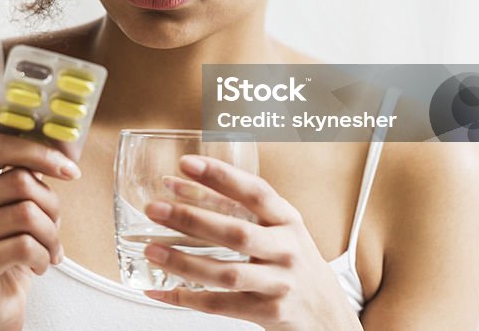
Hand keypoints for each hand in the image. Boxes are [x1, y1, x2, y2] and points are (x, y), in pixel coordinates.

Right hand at [0, 134, 80, 330]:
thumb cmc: (7, 249)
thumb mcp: (13, 206)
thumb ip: (26, 176)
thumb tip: (62, 149)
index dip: (39, 152)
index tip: (70, 170)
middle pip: (19, 181)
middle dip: (51, 205)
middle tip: (54, 226)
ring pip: (27, 214)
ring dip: (51, 235)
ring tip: (48, 249)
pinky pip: (25, 246)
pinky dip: (43, 257)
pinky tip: (38, 266)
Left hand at [141, 155, 361, 330]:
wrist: (327, 315)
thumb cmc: (292, 261)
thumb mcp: (281, 229)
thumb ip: (243, 209)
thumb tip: (179, 185)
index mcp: (288, 220)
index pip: (256, 191)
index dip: (221, 176)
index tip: (186, 164)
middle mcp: (287, 249)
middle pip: (236, 233)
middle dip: (191, 219)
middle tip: (154, 208)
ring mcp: (279, 284)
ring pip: (226, 273)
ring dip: (183, 261)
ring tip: (150, 249)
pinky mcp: (269, 313)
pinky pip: (220, 306)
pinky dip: (186, 298)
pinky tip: (158, 289)